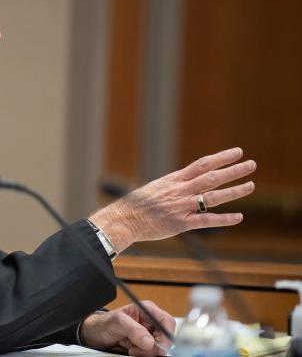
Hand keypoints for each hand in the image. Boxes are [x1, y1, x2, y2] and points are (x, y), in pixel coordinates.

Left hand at [80, 302, 174, 355]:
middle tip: (136, 348)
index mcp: (147, 310)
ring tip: (130, 347)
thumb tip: (149, 341)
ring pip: (158, 348)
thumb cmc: (105, 323)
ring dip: (145, 352)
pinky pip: (150, 353)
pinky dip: (142, 354)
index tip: (158, 346)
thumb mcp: (117, 322)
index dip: (166, 335)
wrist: (96, 334)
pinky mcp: (144, 345)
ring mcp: (148, 334)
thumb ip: (133, 329)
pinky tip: (131, 350)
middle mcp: (150, 322)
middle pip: (164, 338)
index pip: (167, 321)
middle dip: (152, 346)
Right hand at [89, 147, 255, 251]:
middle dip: (233, 170)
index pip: (202, 164)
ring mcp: (181, 206)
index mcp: (174, 180)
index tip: (237, 152)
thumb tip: (190, 181)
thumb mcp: (157, 188)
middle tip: (252, 164)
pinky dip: (223, 219)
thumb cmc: (138, 204)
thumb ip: (175, 185)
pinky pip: (206, 220)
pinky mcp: (181, 224)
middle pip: (211, 177)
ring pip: (212, 197)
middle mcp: (180, 191)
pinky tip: (238, 217)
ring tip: (250, 186)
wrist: (124, 219)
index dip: (221, 158)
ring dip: (234, 191)